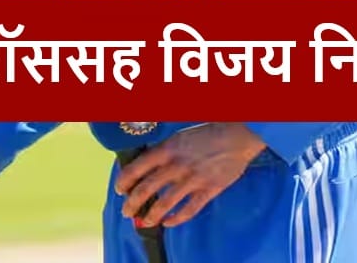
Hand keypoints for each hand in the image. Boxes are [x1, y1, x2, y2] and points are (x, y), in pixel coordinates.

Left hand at [114, 123, 265, 227]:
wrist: (236, 135)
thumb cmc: (206, 134)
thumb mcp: (178, 137)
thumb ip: (163, 152)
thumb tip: (146, 166)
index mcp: (167, 149)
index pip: (137, 168)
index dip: (124, 181)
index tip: (120, 189)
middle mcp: (176, 165)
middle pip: (146, 189)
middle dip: (132, 203)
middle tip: (126, 211)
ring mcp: (193, 179)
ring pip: (165, 203)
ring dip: (152, 215)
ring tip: (145, 221)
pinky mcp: (209, 190)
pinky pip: (190, 209)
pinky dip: (177, 218)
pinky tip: (168, 222)